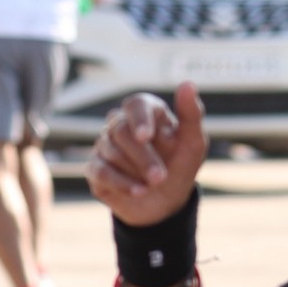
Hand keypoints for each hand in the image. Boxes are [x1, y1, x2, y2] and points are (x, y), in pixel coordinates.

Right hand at [88, 85, 207, 221]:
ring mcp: (105, 146)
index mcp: (147, 113)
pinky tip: (138, 192)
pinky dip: (121, 183)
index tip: (146, 136)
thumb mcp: (193, 143)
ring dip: (135, 172)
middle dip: (142, 157)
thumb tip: (188, 84)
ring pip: (111, 152)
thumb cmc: (180, 166)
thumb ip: (192, 114)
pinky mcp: (95, 168)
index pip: (136, 105)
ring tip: (153, 185)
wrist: (166, 202)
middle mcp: (122, 124)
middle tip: (160, 177)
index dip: (139, 119)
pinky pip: (100, 171)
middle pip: (121, 131)